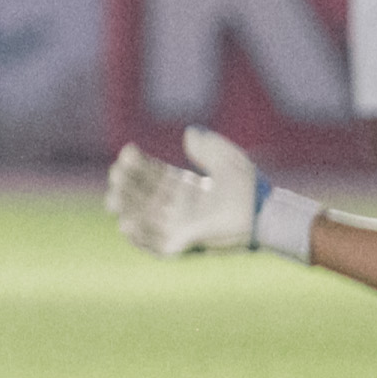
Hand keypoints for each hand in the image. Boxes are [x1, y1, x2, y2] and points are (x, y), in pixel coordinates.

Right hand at [105, 127, 266, 257]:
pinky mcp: (186, 244)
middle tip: (115, 176)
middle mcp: (181, 209)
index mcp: (188, 189)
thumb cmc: (250, 188)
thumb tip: (189, 132)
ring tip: (112, 201)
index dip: (140, 165)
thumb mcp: (227, 159)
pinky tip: (125, 226)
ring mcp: (182, 227)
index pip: (156, 176)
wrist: (264, 215)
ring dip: (127, 211)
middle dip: (127, 188)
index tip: (127, 152)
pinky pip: (158, 245)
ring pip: (146, 220)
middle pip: (145, 198)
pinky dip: (140, 238)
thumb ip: (208, 146)